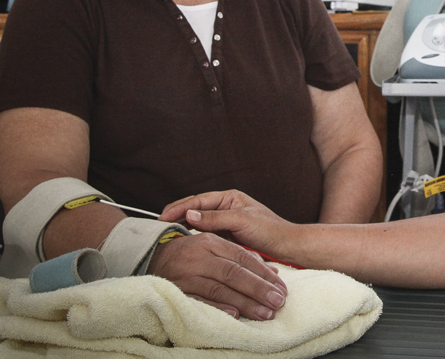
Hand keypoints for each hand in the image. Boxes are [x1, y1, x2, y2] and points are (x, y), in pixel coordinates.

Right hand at [148, 232, 286, 320]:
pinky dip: (218, 307)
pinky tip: (234, 314)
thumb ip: (241, 255)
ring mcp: (187, 273)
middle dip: (259, 289)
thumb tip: (271, 271)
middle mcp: (199, 255)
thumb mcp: (214, 244)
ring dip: (245, 302)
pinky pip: (200, 300)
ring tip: (264, 313)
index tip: (279, 286)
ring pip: (220, 288)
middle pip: (234, 273)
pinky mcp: (178, 288)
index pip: (242, 257)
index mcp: (210, 241)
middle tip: (278, 302)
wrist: (150, 256)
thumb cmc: (189, 252)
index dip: (263, 273)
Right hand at [160, 190, 291, 259]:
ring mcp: (225, 222)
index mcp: (229, 198)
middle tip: (158, 227)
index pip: (198, 201)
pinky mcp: (227, 236)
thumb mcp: (241, 221)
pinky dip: (193, 238)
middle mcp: (225, 207)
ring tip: (165, 236)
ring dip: (182, 228)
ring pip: (198, 223)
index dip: (179, 209)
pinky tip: (183, 245)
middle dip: (176, 216)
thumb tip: (190, 215)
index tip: (162, 218)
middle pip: (195, 210)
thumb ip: (216, 218)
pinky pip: (205, 235)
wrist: (286, 246)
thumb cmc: (269, 230)